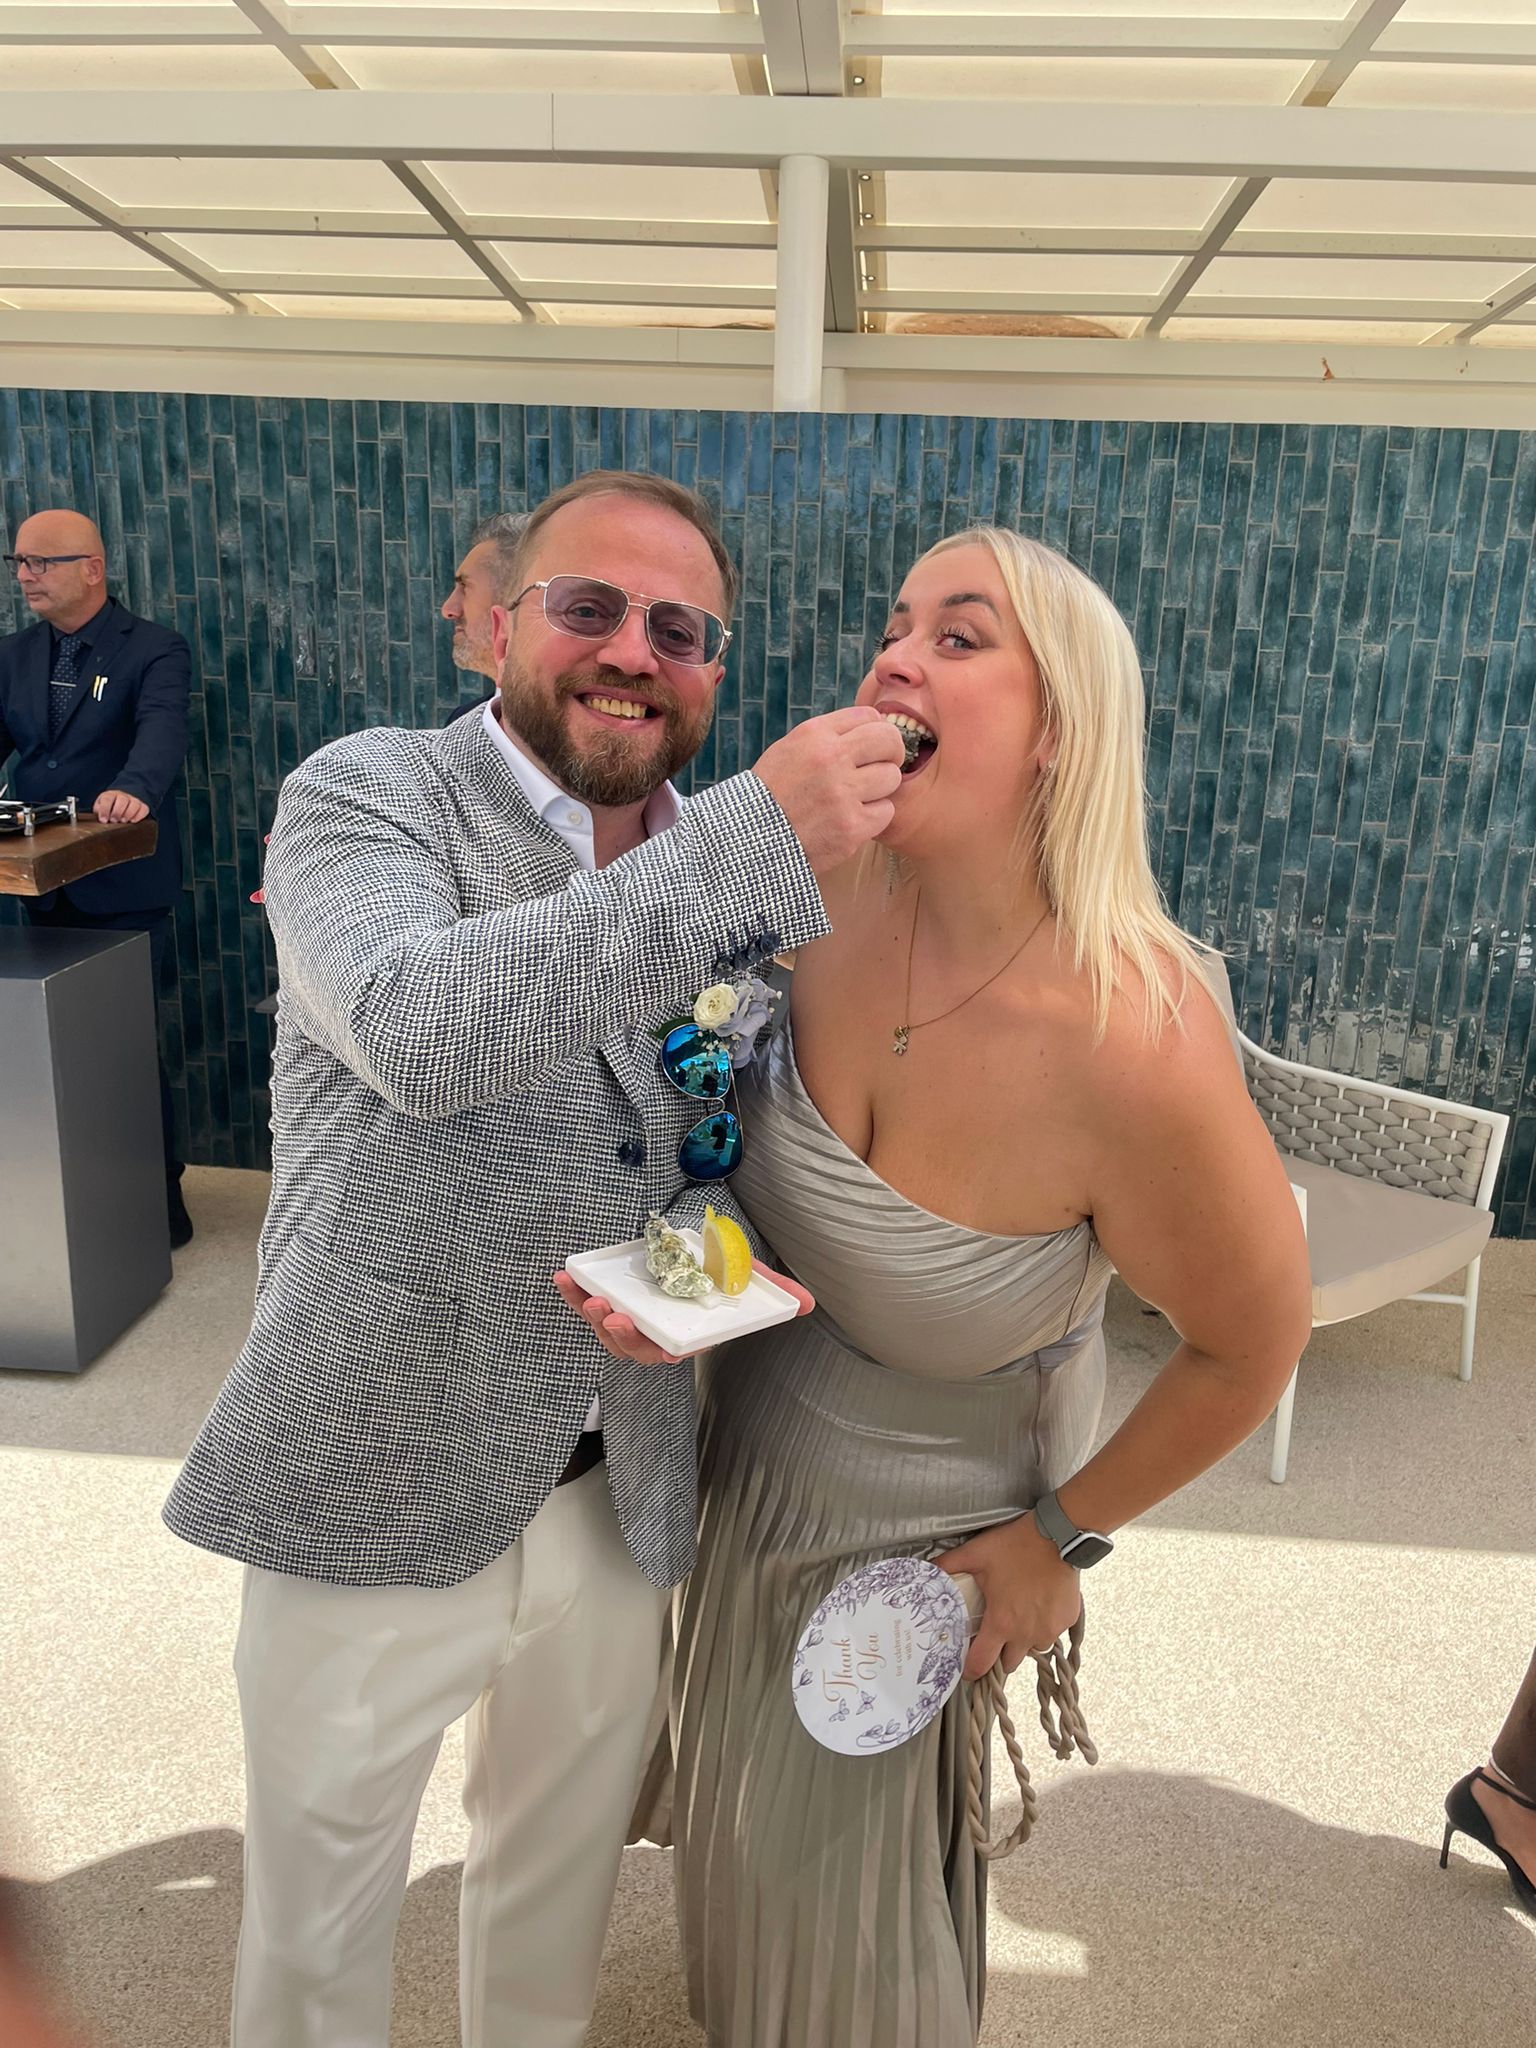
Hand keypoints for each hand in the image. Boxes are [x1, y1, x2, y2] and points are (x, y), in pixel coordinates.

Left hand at [93, 789, 148, 823]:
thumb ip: (98, 811)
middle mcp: (122, 796)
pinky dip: (139, 815)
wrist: (121, 803)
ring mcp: (134, 800)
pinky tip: (133, 821)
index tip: (103, 820)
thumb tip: (100, 818)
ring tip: (123, 821)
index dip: (105, 809)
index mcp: (110, 795)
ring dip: (128, 813)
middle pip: (122, 800)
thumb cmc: (109, 808)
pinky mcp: (142, 806)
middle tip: (114, 820)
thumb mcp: (100, 808)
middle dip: (117, 812)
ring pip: (134, 803)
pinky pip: (144, 809)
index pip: (107, 799)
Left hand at [552, 1260, 814, 1365]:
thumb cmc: (723, 1268)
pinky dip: (575, 1293)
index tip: (662, 1346)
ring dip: (592, 1318)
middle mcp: (657, 1330)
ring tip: (588, 1300)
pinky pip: (588, 1302)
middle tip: (612, 1316)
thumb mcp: (749, 1276)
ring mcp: (631, 1316)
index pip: (673, 1351)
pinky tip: (564, 1277)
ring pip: (608, 1331)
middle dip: (621, 1337)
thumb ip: (774, 1291)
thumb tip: (807, 1303)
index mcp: (687, 1332)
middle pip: (635, 1347)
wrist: (695, 1245)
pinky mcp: (611, 1297)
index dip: (662, 1351)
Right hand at [752, 707, 905, 875]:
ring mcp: (843, 794)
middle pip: (889, 740)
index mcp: (814, 734)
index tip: (871, 745)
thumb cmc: (772, 794)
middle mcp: (831, 758)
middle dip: (891, 752)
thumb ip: (828, 736)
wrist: (751, 840)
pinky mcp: (852, 826)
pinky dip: (873, 817)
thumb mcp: (789, 749)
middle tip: (882, 766)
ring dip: (879, 789)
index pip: (869, 716)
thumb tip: (873, 727)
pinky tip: (851, 819)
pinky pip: (885, 812)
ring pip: (891, 777)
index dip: (875, 730)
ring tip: (857, 798)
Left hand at [936, 1513, 1083, 1680]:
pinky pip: (1052, 1633)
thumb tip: (928, 1570)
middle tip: (995, 1634)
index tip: (966, 1666)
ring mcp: (1049, 1629)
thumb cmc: (1016, 1545)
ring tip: (1019, 1616)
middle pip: (1009, 1663)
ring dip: (1023, 1640)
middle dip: (999, 1654)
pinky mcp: (1067, 1621)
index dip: (970, 1669)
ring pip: (1032, 1649)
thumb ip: (948, 1565)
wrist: (1057, 1536)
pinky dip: (1044, 1626)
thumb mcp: (975, 1553)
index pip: (981, 1664)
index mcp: (1002, 1622)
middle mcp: (1026, 1633)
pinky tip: (1039, 1605)